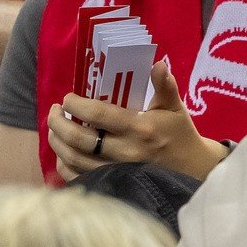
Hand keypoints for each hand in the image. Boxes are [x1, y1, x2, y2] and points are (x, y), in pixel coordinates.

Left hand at [47, 61, 227, 181]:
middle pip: (78, 138)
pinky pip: (77, 176)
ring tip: (55, 128)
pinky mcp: (111, 182)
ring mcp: (116, 170)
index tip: (68, 98)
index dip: (76, 104)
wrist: (191, 168)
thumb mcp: (176, 108)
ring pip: (73, 157)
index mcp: (140, 128)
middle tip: (55, 111)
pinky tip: (63, 151)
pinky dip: (63, 163)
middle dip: (58, 122)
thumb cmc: (180, 134)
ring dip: (56, 141)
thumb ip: (165, 86)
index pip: (98, 115)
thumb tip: (158, 64)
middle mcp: (125, 150)